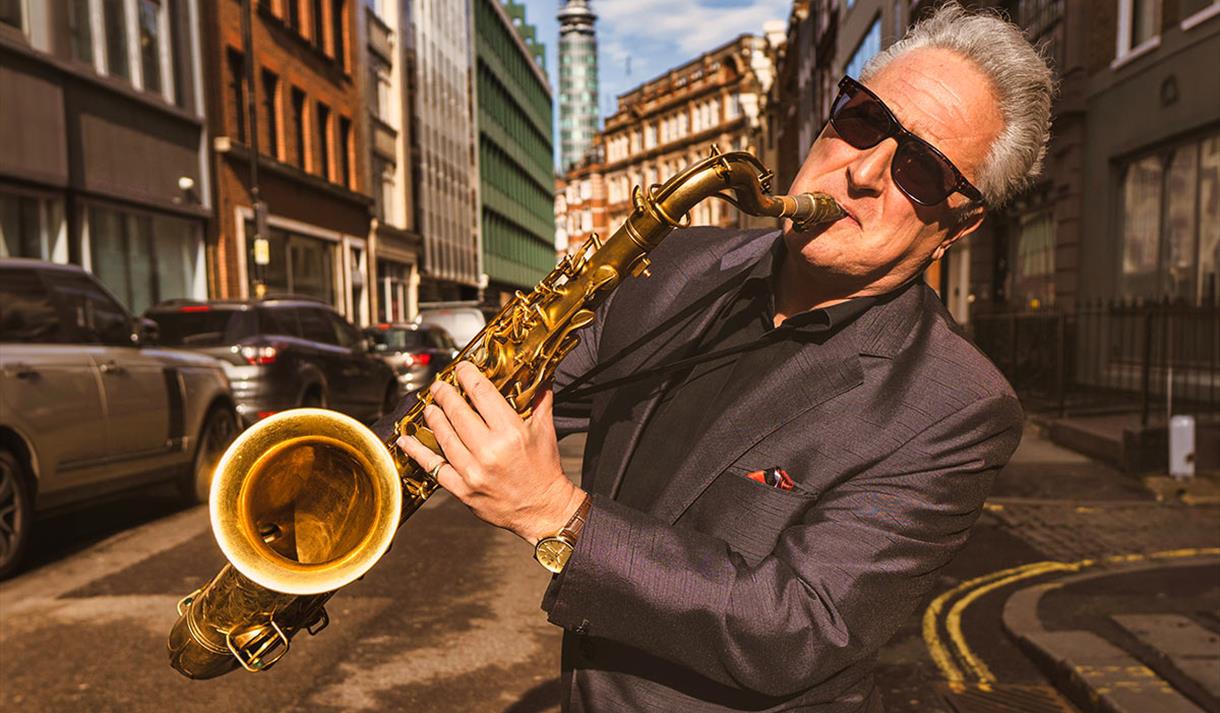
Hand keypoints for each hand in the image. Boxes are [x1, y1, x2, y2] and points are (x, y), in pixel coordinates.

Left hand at [397, 361, 585, 544]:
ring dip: (433, 417)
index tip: (461, 368)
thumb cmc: (544, 471)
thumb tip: (537, 377)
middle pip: (457, 412)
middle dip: (445, 394)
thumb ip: (539, 402)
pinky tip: (406, 441)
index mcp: (511, 432)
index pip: (482, 393)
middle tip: (439, 386)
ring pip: (443, 436)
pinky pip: (433, 467)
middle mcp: (490, 450)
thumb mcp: (546, 432)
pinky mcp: (462, 489)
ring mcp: (473, 471)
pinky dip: (417, 452)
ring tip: (430, 407)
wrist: (543, 510)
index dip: (467, 376)